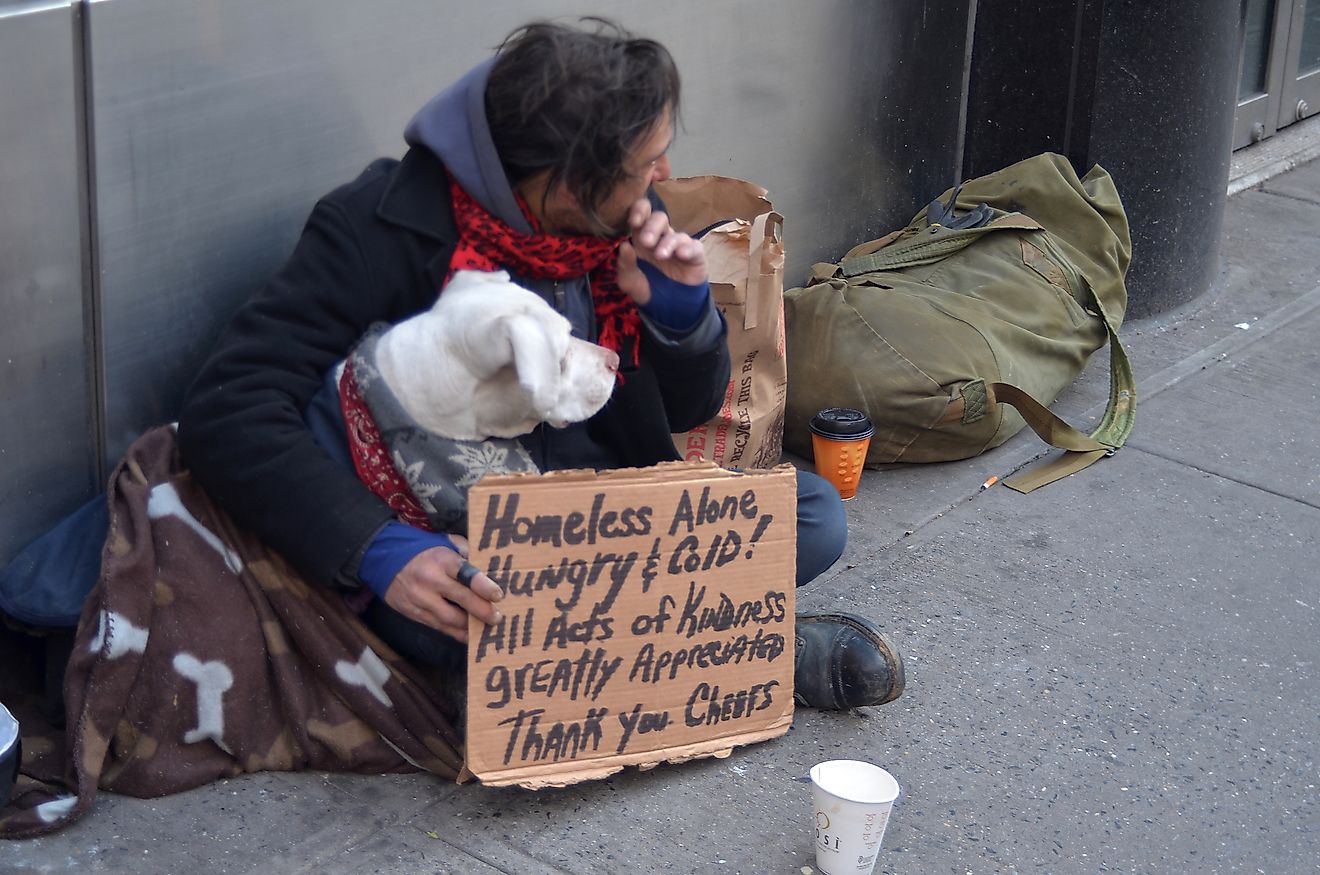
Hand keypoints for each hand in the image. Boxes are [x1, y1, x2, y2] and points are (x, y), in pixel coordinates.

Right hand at [381, 534, 502, 642]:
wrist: (384, 559)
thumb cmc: (423, 550)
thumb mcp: (444, 543)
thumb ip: (466, 552)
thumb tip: (488, 564)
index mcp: (442, 560)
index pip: (466, 574)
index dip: (484, 586)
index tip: (498, 595)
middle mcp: (431, 580)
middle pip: (461, 600)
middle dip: (482, 611)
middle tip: (498, 618)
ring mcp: (421, 599)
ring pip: (450, 619)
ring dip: (470, 627)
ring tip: (486, 629)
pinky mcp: (414, 613)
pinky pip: (439, 627)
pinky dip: (456, 633)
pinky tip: (469, 636)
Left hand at [616, 198, 706, 304]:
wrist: (668, 307)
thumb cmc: (647, 288)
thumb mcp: (629, 281)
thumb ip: (625, 264)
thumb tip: (624, 245)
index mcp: (642, 237)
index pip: (642, 213)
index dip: (639, 210)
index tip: (634, 221)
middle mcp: (661, 237)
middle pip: (659, 218)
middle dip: (652, 227)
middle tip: (646, 242)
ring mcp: (678, 245)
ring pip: (676, 233)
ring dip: (667, 242)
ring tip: (660, 256)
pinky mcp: (695, 255)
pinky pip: (694, 246)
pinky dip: (688, 249)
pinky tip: (681, 254)